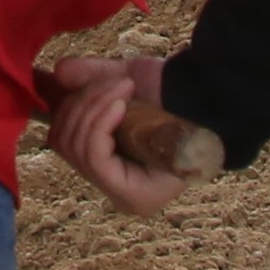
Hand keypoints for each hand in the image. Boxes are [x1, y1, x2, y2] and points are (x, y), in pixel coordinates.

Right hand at [40, 51, 194, 219]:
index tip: (88, 80)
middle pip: (65, 145)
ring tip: (123, 88)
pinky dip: (100, 124)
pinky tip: (120, 104)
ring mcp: (122, 196)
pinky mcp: (131, 196)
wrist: (212, 100)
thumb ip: (90, 79)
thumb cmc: (174, 92)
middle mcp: (112, 188)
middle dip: (81, 105)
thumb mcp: (124, 81)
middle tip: (114, 83)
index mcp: (109, 164)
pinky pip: (94, 157)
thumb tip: (58, 72)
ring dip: (93, 109)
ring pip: (77, 149)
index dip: (68, 108)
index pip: (64, 142)